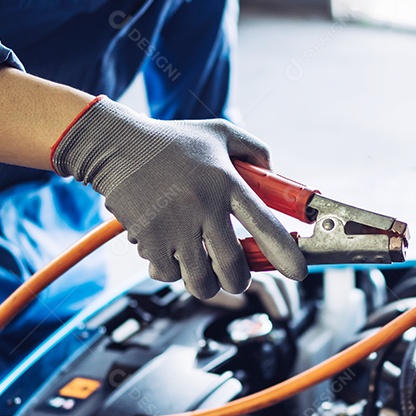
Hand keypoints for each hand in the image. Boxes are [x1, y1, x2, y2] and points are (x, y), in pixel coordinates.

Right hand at [51, 96, 306, 297]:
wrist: (116, 145)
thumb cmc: (171, 141)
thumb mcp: (219, 133)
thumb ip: (255, 151)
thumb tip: (277, 177)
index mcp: (226, 182)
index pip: (265, 226)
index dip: (285, 255)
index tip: (298, 272)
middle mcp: (203, 207)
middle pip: (234, 271)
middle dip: (239, 281)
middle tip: (234, 275)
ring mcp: (174, 227)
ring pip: (201, 282)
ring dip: (206, 281)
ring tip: (200, 262)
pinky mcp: (148, 240)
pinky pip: (169, 275)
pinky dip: (172, 271)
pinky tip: (171, 250)